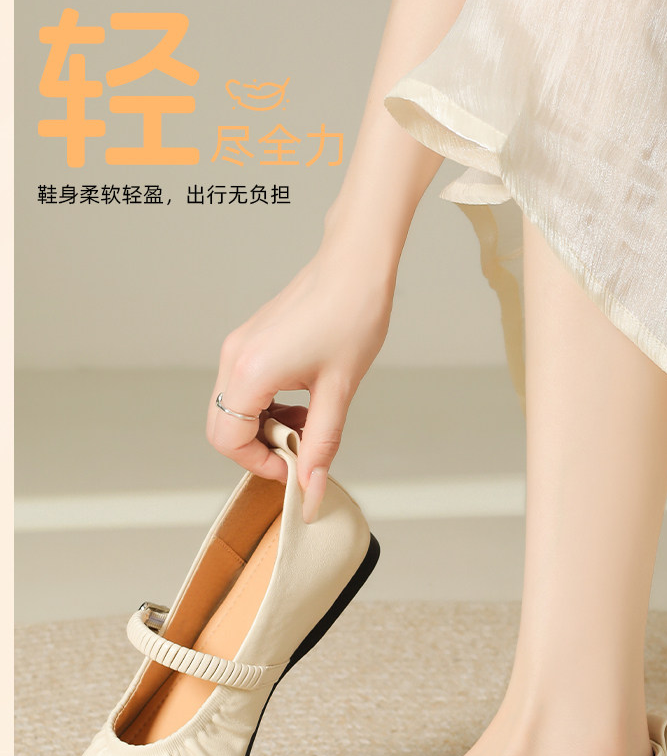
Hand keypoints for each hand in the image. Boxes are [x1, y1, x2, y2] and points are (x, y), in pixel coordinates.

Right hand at [207, 242, 393, 521]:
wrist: (355, 265)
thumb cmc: (352, 316)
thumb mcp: (339, 391)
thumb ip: (321, 446)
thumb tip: (311, 490)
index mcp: (251, 372)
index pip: (229, 440)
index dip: (259, 464)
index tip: (295, 469)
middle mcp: (234, 358)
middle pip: (222, 428)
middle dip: (258, 450)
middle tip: (300, 452)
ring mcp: (239, 347)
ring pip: (232, 410)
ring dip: (265, 429)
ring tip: (309, 425)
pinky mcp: (249, 341)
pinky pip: (243, 389)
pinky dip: (267, 408)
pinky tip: (302, 405)